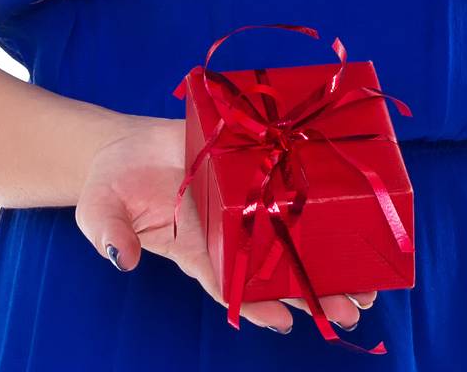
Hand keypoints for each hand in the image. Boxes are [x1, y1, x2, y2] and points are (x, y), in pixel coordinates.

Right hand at [75, 115, 377, 336]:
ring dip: (327, 256)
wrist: (123, 145)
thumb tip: (120, 258)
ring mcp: (243, 196)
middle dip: (314, 290)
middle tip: (354, 307)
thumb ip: (109, 233)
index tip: (285, 320)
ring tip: (366, 283)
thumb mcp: (100, 209)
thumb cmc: (111, 185)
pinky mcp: (250, 159)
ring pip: (291, 231)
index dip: (258, 303)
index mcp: (197, 250)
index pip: (231, 284)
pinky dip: (314, 197)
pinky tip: (349, 210)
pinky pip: (284, 180)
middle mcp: (228, 229)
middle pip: (276, 267)